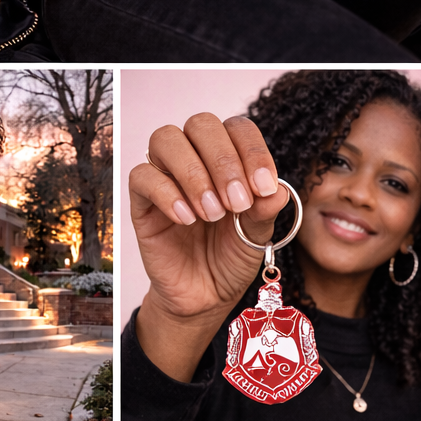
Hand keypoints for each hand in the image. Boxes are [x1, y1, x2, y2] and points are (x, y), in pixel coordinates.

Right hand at [131, 113, 288, 324]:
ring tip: (212, 213)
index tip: (264, 188)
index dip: (253, 151)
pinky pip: (142, 176)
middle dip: (223, 161)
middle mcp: (196, 158)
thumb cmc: (231, 257)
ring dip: (194, 173)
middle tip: (237, 203)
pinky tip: (187, 219)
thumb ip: (265, 211)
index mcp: (229, 157)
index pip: (238, 128)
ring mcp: (166, 176)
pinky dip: (167, 194)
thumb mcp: (257, 237)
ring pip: (166, 139)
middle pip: (201, 124)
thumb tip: (278, 189)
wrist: (204, 296)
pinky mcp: (142, 201)